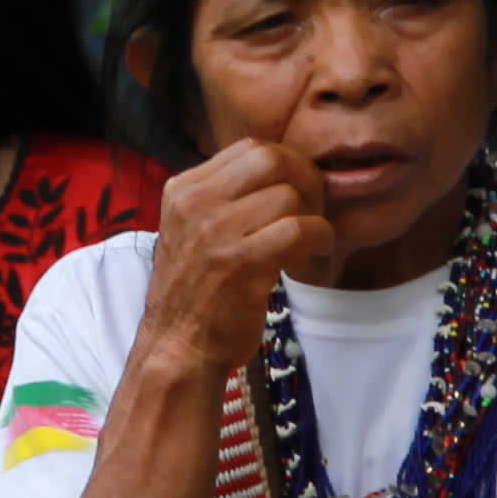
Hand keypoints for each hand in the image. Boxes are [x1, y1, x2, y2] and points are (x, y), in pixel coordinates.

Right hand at [141, 141, 331, 381]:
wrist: (177, 349)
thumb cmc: (195, 294)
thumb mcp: (193, 231)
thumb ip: (226, 200)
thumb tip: (285, 173)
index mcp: (183, 190)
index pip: (250, 149)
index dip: (286, 165)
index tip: (296, 194)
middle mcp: (194, 203)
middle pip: (270, 159)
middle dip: (304, 180)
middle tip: (310, 211)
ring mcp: (215, 231)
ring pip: (288, 195)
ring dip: (312, 218)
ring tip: (306, 243)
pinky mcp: (239, 262)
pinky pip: (297, 230)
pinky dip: (319, 238)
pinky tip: (313, 254)